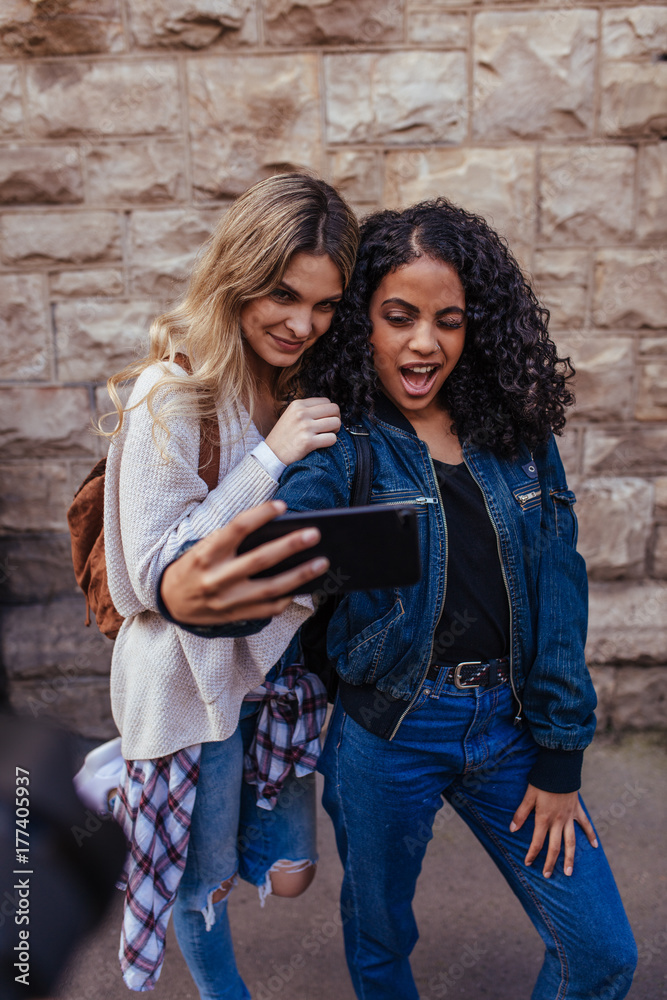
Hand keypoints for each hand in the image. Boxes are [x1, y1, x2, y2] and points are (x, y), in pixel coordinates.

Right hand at [160, 501, 328, 624]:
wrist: (169, 601)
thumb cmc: (193, 566)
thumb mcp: (204, 547)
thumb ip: (232, 540)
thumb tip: (275, 532)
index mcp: (207, 553)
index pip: (237, 528)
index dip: (261, 514)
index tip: (282, 505)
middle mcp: (216, 577)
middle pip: (260, 559)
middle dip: (290, 546)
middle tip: (315, 534)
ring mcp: (227, 600)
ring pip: (270, 588)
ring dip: (300, 575)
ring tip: (322, 562)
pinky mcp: (234, 616)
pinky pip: (267, 609)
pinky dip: (286, 598)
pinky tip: (303, 587)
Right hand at [265, 397, 340, 464]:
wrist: (270, 456)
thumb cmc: (283, 437)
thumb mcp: (290, 416)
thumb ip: (307, 410)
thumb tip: (329, 409)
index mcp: (298, 405)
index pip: (326, 401)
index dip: (330, 411)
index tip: (325, 420)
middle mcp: (301, 413)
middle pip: (334, 409)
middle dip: (335, 419)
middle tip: (329, 429)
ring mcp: (305, 427)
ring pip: (336, 423)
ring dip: (334, 431)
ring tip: (325, 436)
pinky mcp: (307, 442)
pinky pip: (332, 438)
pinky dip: (330, 442)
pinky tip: (322, 444)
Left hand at [510, 784, 597, 877]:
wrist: (560, 768)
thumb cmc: (542, 781)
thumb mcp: (528, 796)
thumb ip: (521, 813)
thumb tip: (512, 829)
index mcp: (544, 818)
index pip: (537, 841)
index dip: (532, 853)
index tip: (527, 863)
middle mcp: (558, 821)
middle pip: (555, 846)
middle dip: (550, 862)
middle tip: (547, 875)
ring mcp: (569, 817)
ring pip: (571, 841)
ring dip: (570, 858)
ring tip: (569, 872)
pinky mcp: (577, 810)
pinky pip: (586, 824)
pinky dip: (591, 835)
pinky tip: (596, 846)